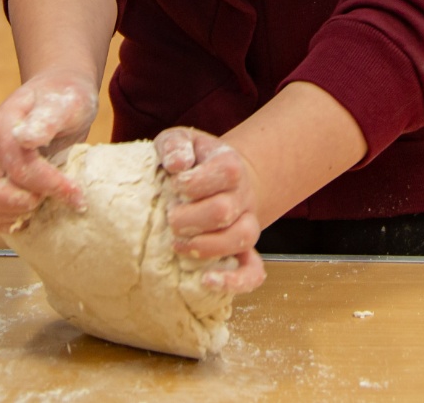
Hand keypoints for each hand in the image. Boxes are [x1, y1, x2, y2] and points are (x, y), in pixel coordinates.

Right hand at [0, 68, 98, 231]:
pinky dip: (5, 221)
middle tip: (48, 201)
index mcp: (3, 125)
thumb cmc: (66, 98)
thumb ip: (48, 118)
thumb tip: (27, 139)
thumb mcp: (66, 102)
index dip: (49, 185)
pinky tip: (31, 216)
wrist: (60, 94)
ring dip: (10, 214)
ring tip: (40, 209)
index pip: (18, 166)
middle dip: (19, 203)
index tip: (77, 195)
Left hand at [156, 127, 266, 294]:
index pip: (224, 173)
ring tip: (178, 245)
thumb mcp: (182, 141)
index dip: (192, 182)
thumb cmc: (194, 162)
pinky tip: (207, 281)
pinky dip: (235, 281)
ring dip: (204, 246)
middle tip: (170, 217)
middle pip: (224, 210)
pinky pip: (253, 272)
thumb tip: (177, 165)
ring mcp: (247, 225)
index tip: (173, 184)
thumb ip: (175, 144)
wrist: (219, 180)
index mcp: (231, 165)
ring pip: (241, 238)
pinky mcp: (244, 253)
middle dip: (188, 217)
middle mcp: (243, 196)